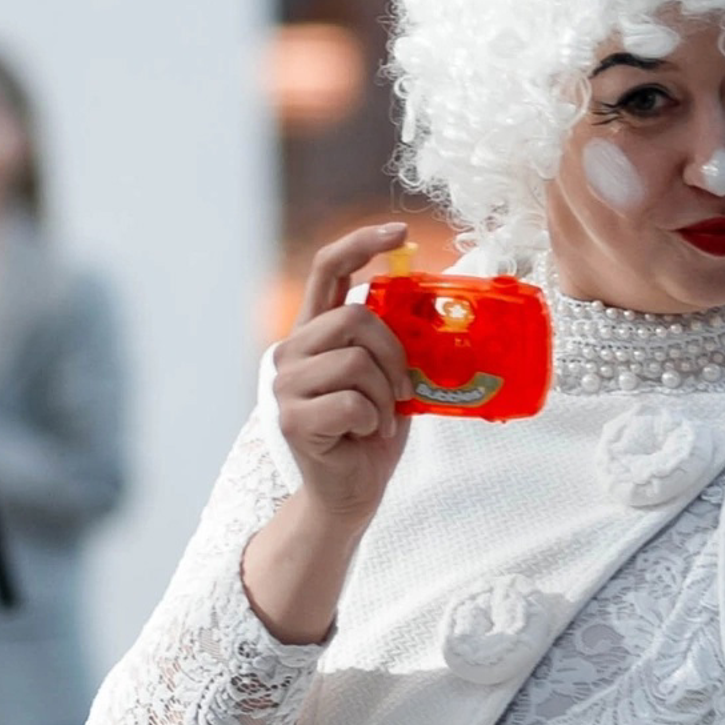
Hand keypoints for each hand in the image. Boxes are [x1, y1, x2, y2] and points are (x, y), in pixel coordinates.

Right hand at [273, 222, 417, 530]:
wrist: (350, 493)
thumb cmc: (371, 436)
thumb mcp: (389, 381)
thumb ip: (395, 346)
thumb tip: (438, 311)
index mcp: (314, 333)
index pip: (327, 269)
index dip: (361, 244)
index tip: (399, 231)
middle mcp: (291, 351)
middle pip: (353, 320)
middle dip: (393, 354)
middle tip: (402, 388)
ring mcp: (286, 385)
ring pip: (355, 363)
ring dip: (383, 396)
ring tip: (378, 419)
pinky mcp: (292, 419)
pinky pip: (352, 403)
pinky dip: (372, 421)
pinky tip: (364, 436)